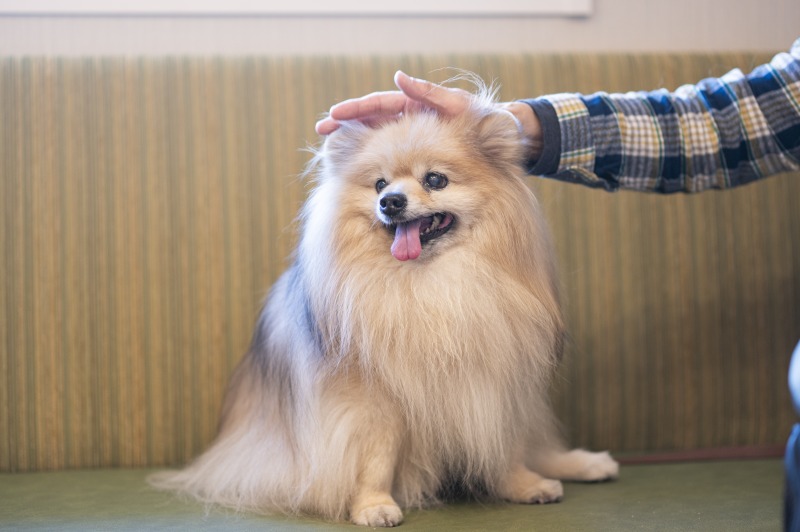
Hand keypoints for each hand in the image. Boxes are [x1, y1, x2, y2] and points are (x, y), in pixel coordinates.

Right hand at [315, 71, 542, 160]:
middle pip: (371, 121)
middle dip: (346, 124)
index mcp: (415, 106)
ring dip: (355, 143)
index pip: (379, 105)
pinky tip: (360, 170)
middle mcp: (410, 121)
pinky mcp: (419, 157)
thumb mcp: (459, 105)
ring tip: (331, 149)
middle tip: (322, 131)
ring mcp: (412, 139)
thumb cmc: (484, 120)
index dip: (356, 110)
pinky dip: (373, 161)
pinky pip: (391, 158)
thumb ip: (430, 94)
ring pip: (377, 139)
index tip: (334, 116)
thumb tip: (399, 78)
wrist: (503, 140)